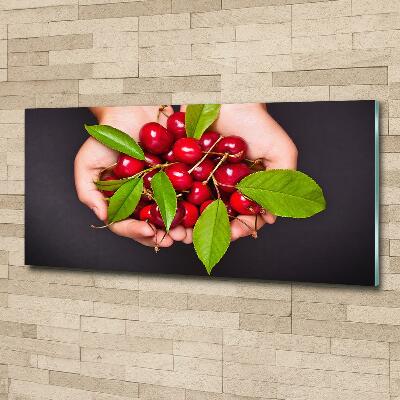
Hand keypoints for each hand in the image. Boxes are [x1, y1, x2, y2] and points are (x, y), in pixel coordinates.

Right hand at [74, 106, 186, 247]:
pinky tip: (199, 212)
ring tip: (187, 232)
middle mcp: (140, 199)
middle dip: (163, 235)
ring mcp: (160, 190)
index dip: (136, 232)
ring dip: (180, 227)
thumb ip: (88, 193)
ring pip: (170, 215)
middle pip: (151, 226)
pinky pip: (186, 195)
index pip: (125, 225)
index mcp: (120, 201)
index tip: (149, 232)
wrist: (131, 109)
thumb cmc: (105, 136)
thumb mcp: (87, 164)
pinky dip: (193, 206)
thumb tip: (103, 216)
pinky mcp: (177, 178)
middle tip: (175, 239)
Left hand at [181, 103, 297, 242]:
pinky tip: (163, 212)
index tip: (230, 235)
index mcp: (245, 188)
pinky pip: (176, 189)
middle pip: (214, 217)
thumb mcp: (280, 152)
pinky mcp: (183, 167)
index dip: (237, 229)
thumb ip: (281, 183)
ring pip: (192, 208)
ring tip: (176, 232)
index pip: (242, 217)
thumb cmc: (256, 122)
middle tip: (196, 239)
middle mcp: (223, 187)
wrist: (226, 95)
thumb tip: (271, 217)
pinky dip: (170, 202)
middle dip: (205, 231)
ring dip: (184, 223)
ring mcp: (202, 179)